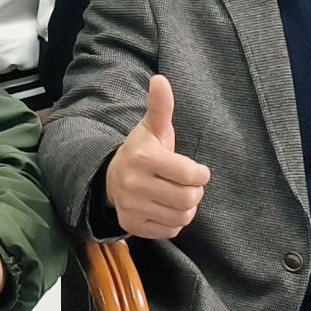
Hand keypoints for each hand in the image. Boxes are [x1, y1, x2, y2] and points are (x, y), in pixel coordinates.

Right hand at [105, 75, 210, 241]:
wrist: (110, 178)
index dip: (200, 174)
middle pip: (189, 199)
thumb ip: (161, 106)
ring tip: (176, 195)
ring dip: (186, 208)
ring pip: (182, 216)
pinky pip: (171, 230)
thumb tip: (161, 79)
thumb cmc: (141, 151)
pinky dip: (173, 221)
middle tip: (186, 185)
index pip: (192, 175)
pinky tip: (164, 207)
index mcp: (143, 158)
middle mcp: (134, 184)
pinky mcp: (132, 225)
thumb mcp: (152, 128)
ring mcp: (132, 206)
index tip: (196, 170)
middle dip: (194, 192)